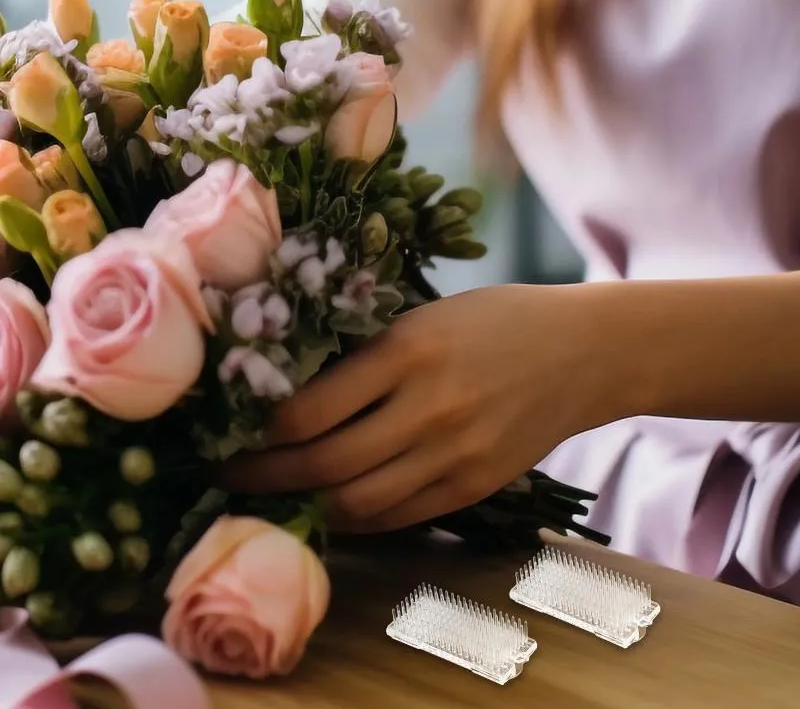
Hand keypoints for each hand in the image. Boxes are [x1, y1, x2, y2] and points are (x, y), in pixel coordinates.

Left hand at [222, 284, 628, 531]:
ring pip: (359, 502)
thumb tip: (297, 396)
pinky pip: (400, 516)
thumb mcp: (426, 317)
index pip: (312, 409)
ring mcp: (457, 454)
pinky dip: (357, 517)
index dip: (263, 432)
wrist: (584, 353)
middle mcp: (430, 407)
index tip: (234, 433)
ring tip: (276, 496)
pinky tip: (334, 505)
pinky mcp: (476, 486)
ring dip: (307, 504)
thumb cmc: (498, 320)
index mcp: (410, 350)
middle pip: (327, 464)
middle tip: (233, 476)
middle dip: (267, 478)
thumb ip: (368, 358)